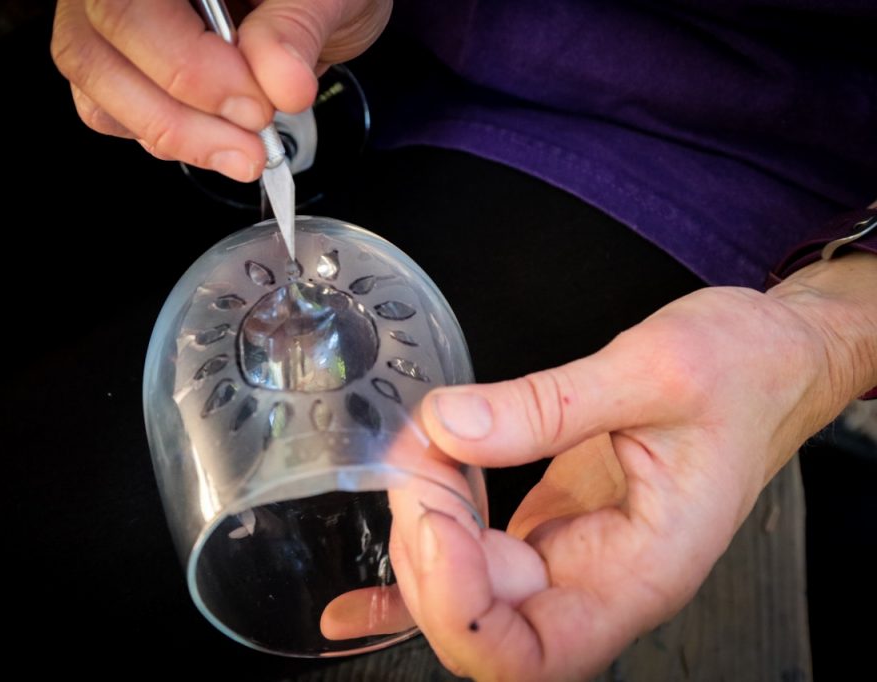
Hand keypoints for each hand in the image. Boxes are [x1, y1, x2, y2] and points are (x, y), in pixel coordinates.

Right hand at [51, 0, 390, 179]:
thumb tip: (281, 82)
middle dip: (179, 115)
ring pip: (97, 88)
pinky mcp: (120, 64)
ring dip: (174, 137)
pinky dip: (166, 139)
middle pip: (95, 50)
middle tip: (251, 142)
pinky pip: (109, 112)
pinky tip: (219, 141)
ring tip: (244, 153)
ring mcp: (110, 21)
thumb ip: (296, 30)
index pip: (129, 7)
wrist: (314, 2)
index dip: (186, 67)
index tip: (255, 105)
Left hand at [322, 254, 876, 680]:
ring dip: (421, 535)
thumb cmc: (746, 372)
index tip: (436, 523)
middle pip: (481, 625)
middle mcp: (599, 580)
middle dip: (428, 551)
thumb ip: (549, 404)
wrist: (771, 358)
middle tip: (420, 458)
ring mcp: (569, 556)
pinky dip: (416, 575)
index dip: (463, 612)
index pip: (534, 654)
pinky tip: (357, 601)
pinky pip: (472, 563)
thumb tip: (452, 425)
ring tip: (416, 456)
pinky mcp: (546, 524)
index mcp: (642, 570)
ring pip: (467, 591)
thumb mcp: (655, 371)